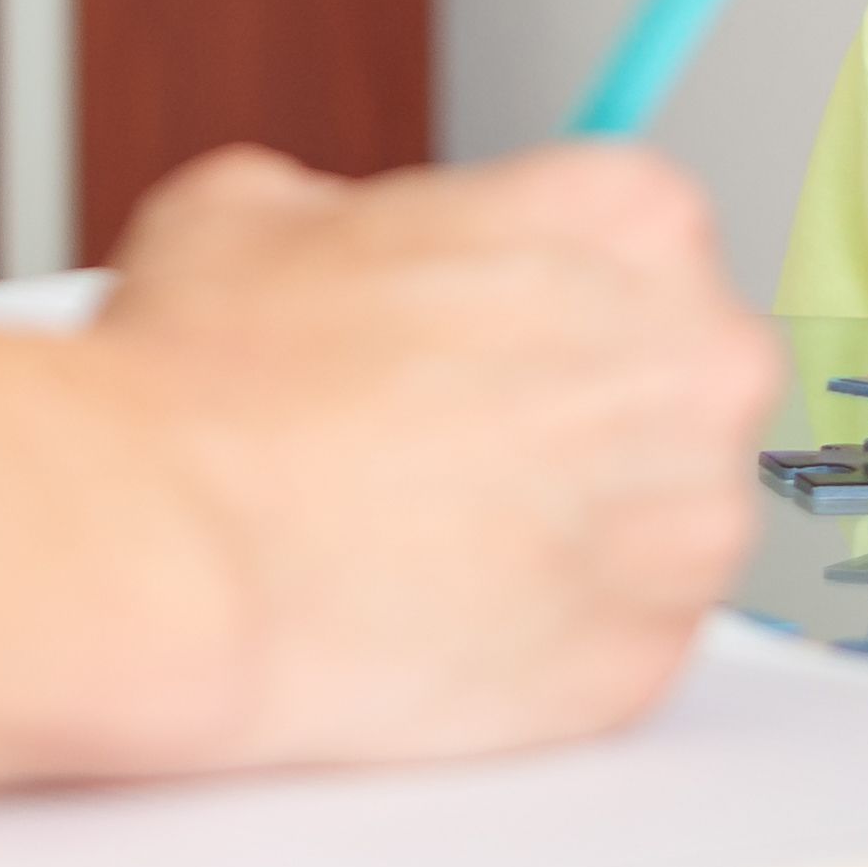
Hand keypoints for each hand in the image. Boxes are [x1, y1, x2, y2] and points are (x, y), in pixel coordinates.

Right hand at [73, 140, 774, 770]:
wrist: (169, 549)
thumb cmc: (208, 384)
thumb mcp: (263, 206)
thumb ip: (366, 215)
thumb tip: (354, 251)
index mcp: (628, 215)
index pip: (637, 244)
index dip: (541, 291)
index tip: (494, 331)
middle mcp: (698, 358)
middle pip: (673, 380)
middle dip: (578, 409)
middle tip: (457, 433)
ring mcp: (687, 522)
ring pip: (660, 521)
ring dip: (572, 526)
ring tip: (436, 529)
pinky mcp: (646, 661)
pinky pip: (621, 638)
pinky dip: (549, 634)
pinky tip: (447, 609)